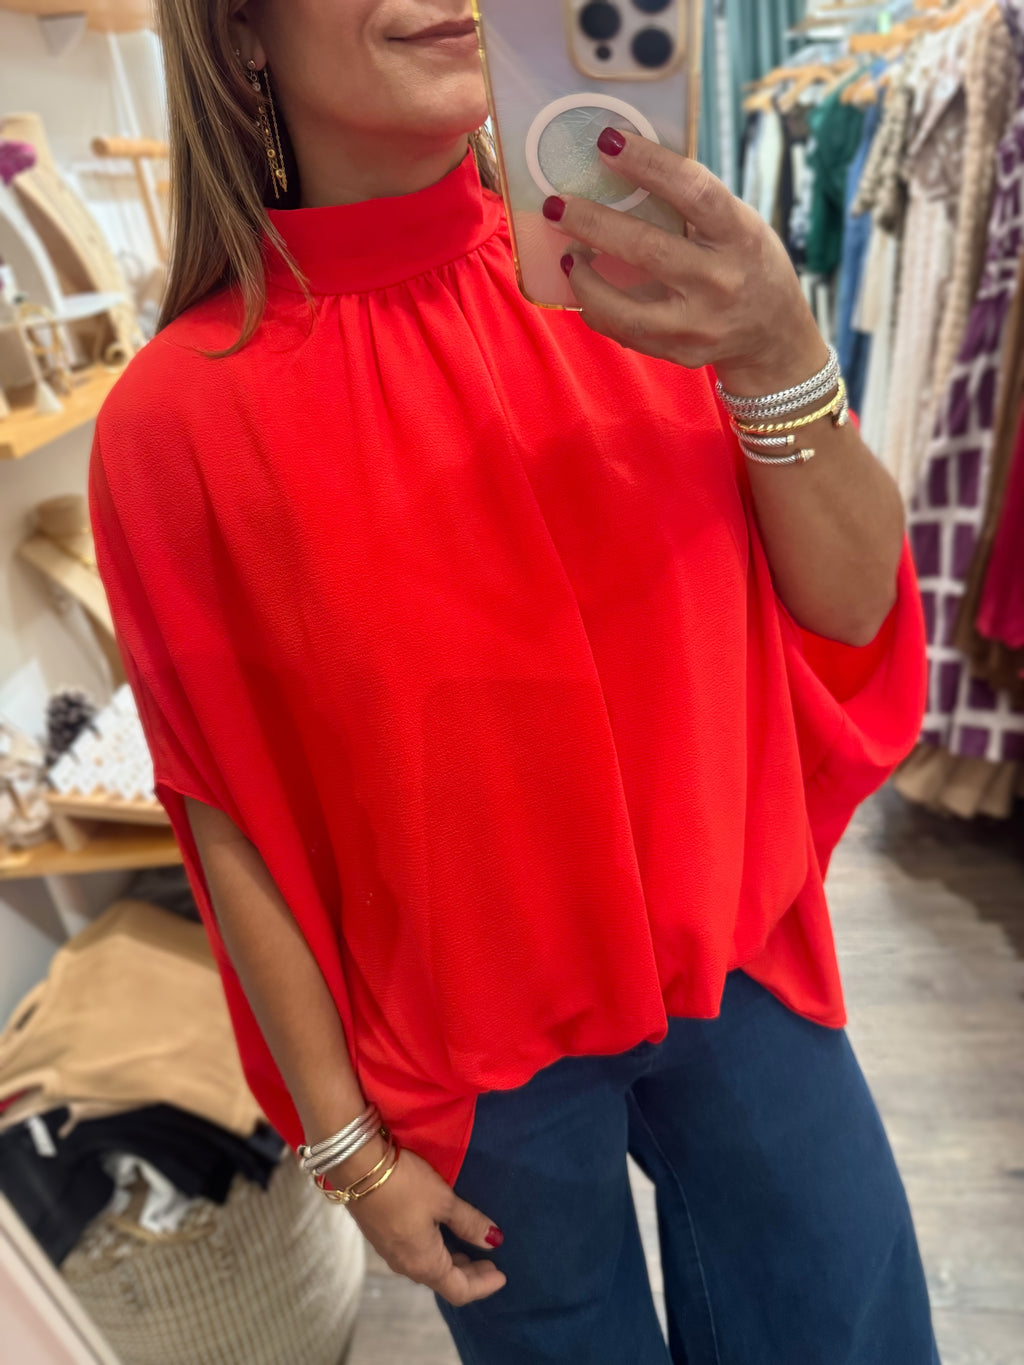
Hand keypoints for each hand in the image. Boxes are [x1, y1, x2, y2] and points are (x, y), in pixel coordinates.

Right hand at [343, 1144, 506, 1306]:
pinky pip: (415, 1256)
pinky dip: (436, 1253)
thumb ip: (470, 1223)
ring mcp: (391, 1253)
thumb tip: (494, 1241)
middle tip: (490, 1261)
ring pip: (428, 1268)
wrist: (357, 1168)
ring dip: (452, 1263)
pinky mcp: (382, 1237)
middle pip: (444, 1282)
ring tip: (470, 1248)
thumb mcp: (443, 1200)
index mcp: (424, 1263)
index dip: (483, 1286)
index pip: (459, 1290)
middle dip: (470, 1274)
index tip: (502, 1275)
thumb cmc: (406, 1185)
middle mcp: (406, 1266)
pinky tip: (442, 1236)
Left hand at [544, 129, 826, 396]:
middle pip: (647, 249)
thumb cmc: (746, 262)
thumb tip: (622, 165)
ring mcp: (700, 324)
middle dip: (593, 223)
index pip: (694, 190)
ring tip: (567, 256)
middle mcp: (722, 281)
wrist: (773, 335)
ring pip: (625, 307)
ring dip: (585, 279)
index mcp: (740, 235)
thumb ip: (692, 205)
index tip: (607, 142)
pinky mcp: (680, 352)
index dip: (648, 163)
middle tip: (557, 204)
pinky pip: (625, 331)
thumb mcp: (737, 225)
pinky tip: (585, 288)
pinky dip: (597, 308)